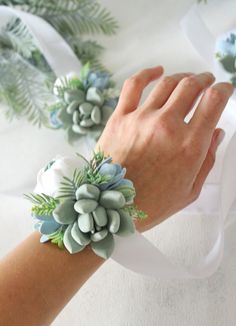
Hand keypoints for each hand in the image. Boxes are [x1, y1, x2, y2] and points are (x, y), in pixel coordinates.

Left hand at [96, 66, 233, 231]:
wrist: (111, 208)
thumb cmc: (151, 204)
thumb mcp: (190, 190)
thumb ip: (207, 159)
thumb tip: (216, 133)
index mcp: (189, 146)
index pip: (213, 101)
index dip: (224, 90)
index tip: (225, 90)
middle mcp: (166, 126)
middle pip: (191, 86)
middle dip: (204, 80)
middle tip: (207, 81)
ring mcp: (141, 119)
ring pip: (167, 83)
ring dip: (182, 77)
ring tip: (188, 80)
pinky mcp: (119, 118)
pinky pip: (134, 85)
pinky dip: (148, 73)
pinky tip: (158, 71)